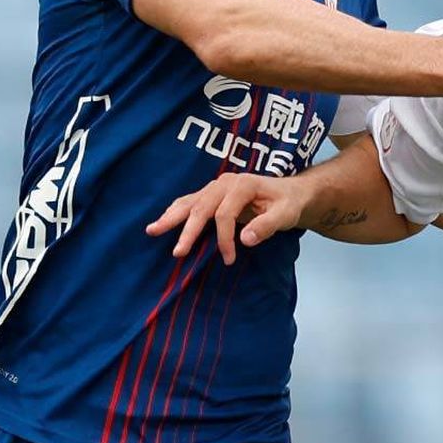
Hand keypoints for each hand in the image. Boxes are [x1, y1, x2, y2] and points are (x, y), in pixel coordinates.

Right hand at [146, 172, 306, 264]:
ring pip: (190, 202)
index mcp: (243, 185)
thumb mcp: (286, 215)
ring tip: (152, 230)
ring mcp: (216, 187)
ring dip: (171, 217)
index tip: (229, 259)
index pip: (225, 213)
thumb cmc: (288, 204)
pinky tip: (163, 223)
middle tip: (177, 252)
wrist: (290, 192)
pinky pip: (190, 202)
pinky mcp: (212, 194)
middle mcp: (225, 183)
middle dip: (187, 230)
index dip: (224, 238)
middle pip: (201, 206)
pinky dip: (176, 212)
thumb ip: (267, 226)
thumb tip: (245, 240)